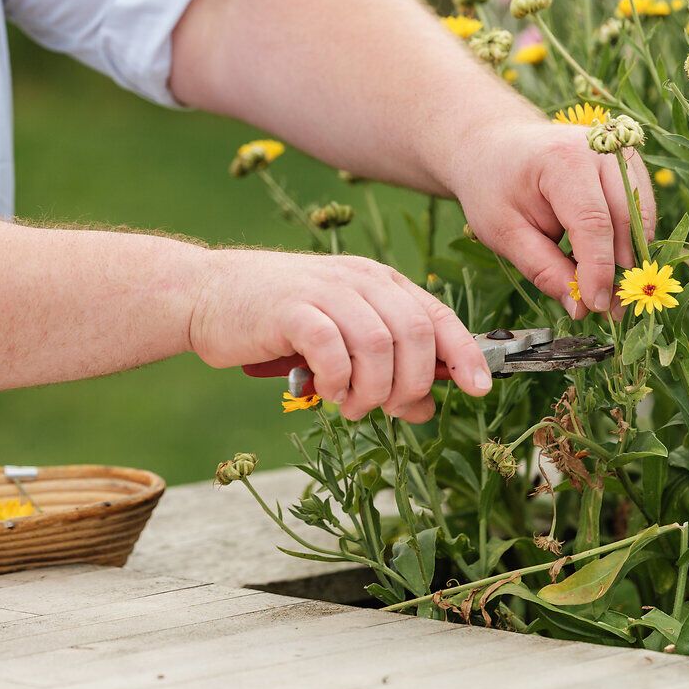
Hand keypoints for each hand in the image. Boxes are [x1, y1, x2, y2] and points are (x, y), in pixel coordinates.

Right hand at [185, 247, 491, 421]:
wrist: (207, 294)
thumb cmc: (276, 322)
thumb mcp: (340, 341)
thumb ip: (385, 368)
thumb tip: (426, 408)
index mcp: (377, 281)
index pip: (436, 315)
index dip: (464, 353)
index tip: (480, 388)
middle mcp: (358, 279)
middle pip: (414, 334)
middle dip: (410, 384)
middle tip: (386, 408)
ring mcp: (326, 290)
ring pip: (380, 346)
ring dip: (373, 391)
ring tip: (352, 405)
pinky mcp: (293, 309)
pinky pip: (335, 350)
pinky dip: (339, 381)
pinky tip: (326, 391)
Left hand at [445, 116, 656, 319]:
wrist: (496, 144)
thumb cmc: (494, 186)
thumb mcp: (503, 231)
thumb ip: (543, 268)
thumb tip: (581, 308)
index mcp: (562, 160)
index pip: (593, 222)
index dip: (599, 269)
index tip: (597, 306)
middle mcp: (599, 149)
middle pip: (625, 218)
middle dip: (620, 269)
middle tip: (610, 311)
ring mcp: (618, 152)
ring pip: (640, 215)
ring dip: (629, 256)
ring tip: (608, 290)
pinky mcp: (627, 163)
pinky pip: (640, 208)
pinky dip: (629, 238)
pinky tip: (608, 260)